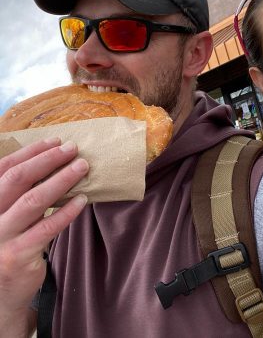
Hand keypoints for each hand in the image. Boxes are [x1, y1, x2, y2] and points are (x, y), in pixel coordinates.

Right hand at [0, 138, 87, 328]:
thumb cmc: (11, 245)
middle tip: (73, 149)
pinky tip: (83, 200)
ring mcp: (0, 237)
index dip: (31, 152)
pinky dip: (66, 212)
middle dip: (47, 160)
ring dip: (61, 180)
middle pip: (17, 179)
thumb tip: (56, 164)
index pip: (4, 169)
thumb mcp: (10, 216)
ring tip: (82, 167)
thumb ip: (23, 194)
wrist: (2, 293)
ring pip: (33, 201)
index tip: (56, 141)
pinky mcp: (17, 255)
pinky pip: (46, 228)